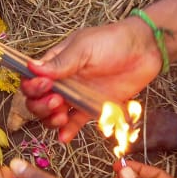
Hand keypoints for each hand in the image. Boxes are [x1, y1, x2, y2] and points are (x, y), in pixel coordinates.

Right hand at [21, 18, 162, 141]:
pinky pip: (76, 122)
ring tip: (61, 117)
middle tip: (56, 102)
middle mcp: (63, 81)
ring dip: (51, 120)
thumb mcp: (84, 48)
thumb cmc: (113, 41)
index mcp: (56, 63)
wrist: (145, 50)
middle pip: (38, 101)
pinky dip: (68, 131)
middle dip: (40, 106)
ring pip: (53, 115)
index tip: (45, 86)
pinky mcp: (92, 107)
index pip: (32, 79)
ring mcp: (77, 96)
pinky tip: (65, 137)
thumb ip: (60, 62)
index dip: (32, 87)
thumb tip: (31, 67)